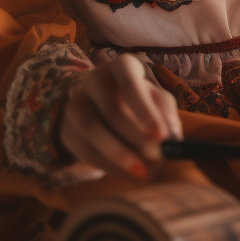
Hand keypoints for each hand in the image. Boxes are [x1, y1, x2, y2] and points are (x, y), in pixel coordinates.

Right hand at [57, 53, 181, 178]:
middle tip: (156, 160)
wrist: (98, 106)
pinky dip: (108, 166)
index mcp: (122, 66)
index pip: (130, 83)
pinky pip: (85, 149)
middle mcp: (95, 79)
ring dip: (120, 155)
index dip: (145, 110)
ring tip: (143, 173)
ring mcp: (77, 103)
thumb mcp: (154, 98)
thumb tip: (172, 136)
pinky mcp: (67, 128)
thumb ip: (165, 112)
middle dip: (136, 138)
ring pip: (93, 129)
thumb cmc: (135, 100)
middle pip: (112, 109)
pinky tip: (127, 174)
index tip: (161, 137)